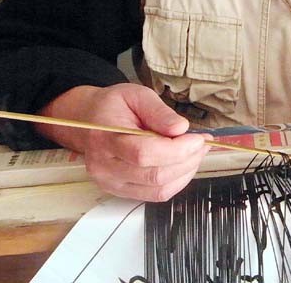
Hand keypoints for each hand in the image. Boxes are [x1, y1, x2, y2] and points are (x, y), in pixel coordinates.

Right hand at [36, 83, 210, 200]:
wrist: (88, 121)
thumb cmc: (113, 106)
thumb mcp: (136, 95)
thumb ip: (159, 111)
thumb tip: (181, 128)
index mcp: (105, 138)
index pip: (144, 153)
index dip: (178, 149)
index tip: (198, 138)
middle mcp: (104, 166)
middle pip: (154, 175)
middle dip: (187, 160)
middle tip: (201, 143)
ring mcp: (111, 183)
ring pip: (159, 189)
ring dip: (186, 172)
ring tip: (195, 153)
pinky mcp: (120, 191)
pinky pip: (155, 195)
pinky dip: (176, 181)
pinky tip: (183, 164)